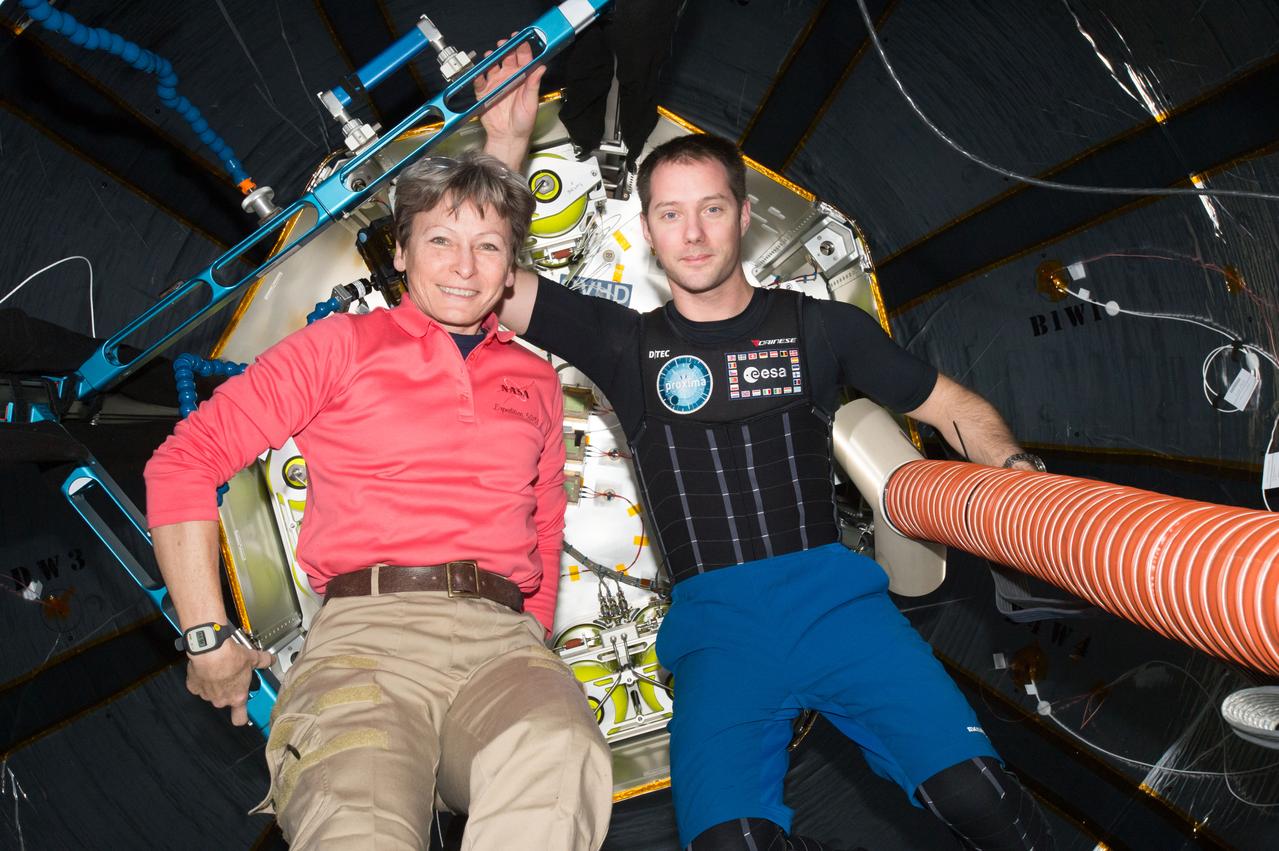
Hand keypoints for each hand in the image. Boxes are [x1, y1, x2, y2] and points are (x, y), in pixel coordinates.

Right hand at [186, 640, 274, 725]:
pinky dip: (202, 678)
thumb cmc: (231, 657)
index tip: (244, 713)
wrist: (211, 650)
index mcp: (238, 697)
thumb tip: (269, 659)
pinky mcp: (194, 687)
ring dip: (216, 684)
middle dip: (229, 689)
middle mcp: (222, 699)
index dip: (242, 716)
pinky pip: (199, 685)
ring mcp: (207, 695)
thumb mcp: (253, 658)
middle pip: (226, 700)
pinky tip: (208, 668)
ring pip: (212, 692)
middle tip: (233, 675)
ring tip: (221, 668)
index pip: (240, 718)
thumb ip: (263, 661)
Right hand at [476, 35, 545, 156]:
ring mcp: (496, 85)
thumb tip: (541, 67)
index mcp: (522, 80)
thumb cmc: (523, 123)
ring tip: (490, 56)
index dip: (522, 48)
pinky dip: (478, 75)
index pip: (523, 59)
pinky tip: (479, 73)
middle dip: (505, 49)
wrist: (508, 137)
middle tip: (503, 44)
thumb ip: (534, 84)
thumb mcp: (531, 102)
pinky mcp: (484, 93)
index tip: (520, 40)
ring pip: (492, 66)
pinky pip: (479, 81)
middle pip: (506, 59)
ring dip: (491, 59)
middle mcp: (509, 79)